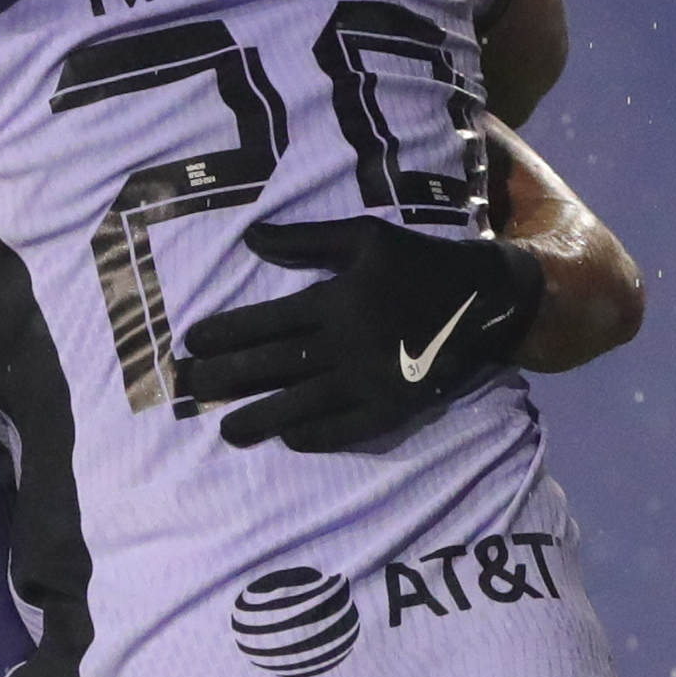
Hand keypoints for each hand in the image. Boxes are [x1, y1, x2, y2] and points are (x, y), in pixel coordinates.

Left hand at [180, 218, 543, 450]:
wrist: (485, 300)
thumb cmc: (418, 262)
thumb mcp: (365, 237)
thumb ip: (306, 240)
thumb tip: (251, 239)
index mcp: (335, 301)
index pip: (265, 322)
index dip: (225, 334)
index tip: (192, 344)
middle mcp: (345, 345)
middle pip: (273, 366)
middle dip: (227, 378)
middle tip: (190, 389)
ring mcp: (368, 382)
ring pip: (302, 405)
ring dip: (260, 419)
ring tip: (227, 431)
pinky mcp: (393, 407)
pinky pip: (347, 428)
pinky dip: (316, 436)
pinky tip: (288, 439)